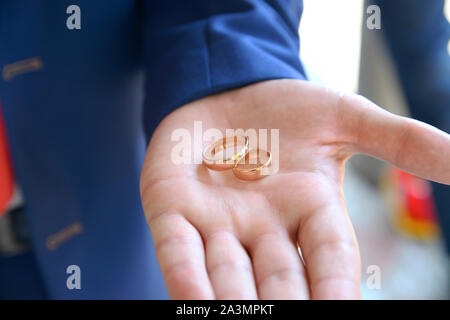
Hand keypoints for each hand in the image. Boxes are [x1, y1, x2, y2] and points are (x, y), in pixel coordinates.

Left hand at [140, 79, 449, 298]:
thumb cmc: (286, 108)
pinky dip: (184, 277)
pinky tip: (191, 302)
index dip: (336, 291)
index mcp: (309, 212)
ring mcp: (215, 222)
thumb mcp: (347, 118)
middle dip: (286, 307)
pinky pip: (178, 250)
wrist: (229, 86)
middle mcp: (263, 229)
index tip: (342, 311)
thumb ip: (402, 142)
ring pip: (226, 276)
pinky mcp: (173, 208)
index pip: (329, 261)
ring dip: (234, 304)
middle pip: (279, 282)